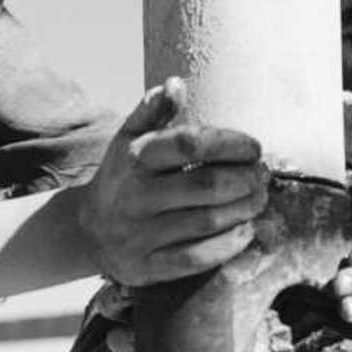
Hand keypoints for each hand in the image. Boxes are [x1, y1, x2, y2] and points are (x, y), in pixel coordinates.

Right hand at [79, 77, 267, 285]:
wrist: (88, 233)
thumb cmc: (123, 179)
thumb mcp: (128, 140)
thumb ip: (152, 110)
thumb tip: (176, 84)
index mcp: (134, 159)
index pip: (189, 144)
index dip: (229, 144)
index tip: (254, 148)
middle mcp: (135, 197)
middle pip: (205, 185)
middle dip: (244, 179)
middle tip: (262, 176)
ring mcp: (140, 235)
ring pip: (206, 221)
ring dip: (243, 209)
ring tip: (259, 198)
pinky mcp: (148, 267)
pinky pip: (196, 258)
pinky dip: (228, 245)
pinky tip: (246, 230)